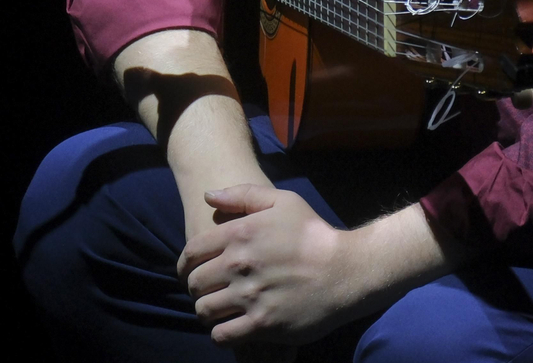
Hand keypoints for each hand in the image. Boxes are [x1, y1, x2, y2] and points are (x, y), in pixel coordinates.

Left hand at [177, 184, 359, 346]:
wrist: (347, 270)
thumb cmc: (314, 235)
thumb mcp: (283, 202)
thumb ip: (243, 195)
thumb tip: (207, 195)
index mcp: (239, 234)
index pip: (191, 253)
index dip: (185, 265)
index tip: (190, 273)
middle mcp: (239, 265)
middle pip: (195, 283)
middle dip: (196, 289)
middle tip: (208, 293)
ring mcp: (250, 296)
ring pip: (204, 311)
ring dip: (206, 312)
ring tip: (217, 312)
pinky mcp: (263, 324)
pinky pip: (222, 336)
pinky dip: (220, 335)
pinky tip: (228, 329)